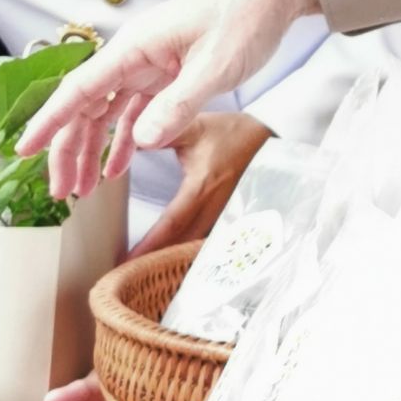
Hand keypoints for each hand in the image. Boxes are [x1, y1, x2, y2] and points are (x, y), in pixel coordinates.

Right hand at [17, 0, 315, 200]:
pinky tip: (118, 168)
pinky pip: (136, 110)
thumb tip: (141, 141)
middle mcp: (135, 56)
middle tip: (61, 191)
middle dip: (69, 149)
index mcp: (135, 47)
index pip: (80, 88)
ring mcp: (151, 65)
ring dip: (93, 150)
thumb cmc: (246, 15)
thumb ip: (179, 104)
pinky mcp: (169, 73)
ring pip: (108, 112)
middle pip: (87, 107)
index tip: (25, 149)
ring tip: (83, 189)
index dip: (50, 121)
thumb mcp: (216, 66)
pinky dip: (125, 139)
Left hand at [131, 111, 272, 258]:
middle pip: (183, 242)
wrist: (272, 135)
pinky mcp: (233, 216)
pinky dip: (190, 249)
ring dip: (174, 258)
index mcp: (203, 185)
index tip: (128, 260)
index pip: (172, 223)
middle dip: (157, 260)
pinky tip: (177, 258)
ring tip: (149, 271)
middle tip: (131, 274)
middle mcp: (217, 205)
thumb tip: (128, 141)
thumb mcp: (195, 127)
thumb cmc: (232, 131)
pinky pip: (209, 239)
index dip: (150, 244)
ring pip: (196, 244)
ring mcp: (228, 214)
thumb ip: (161, 134)